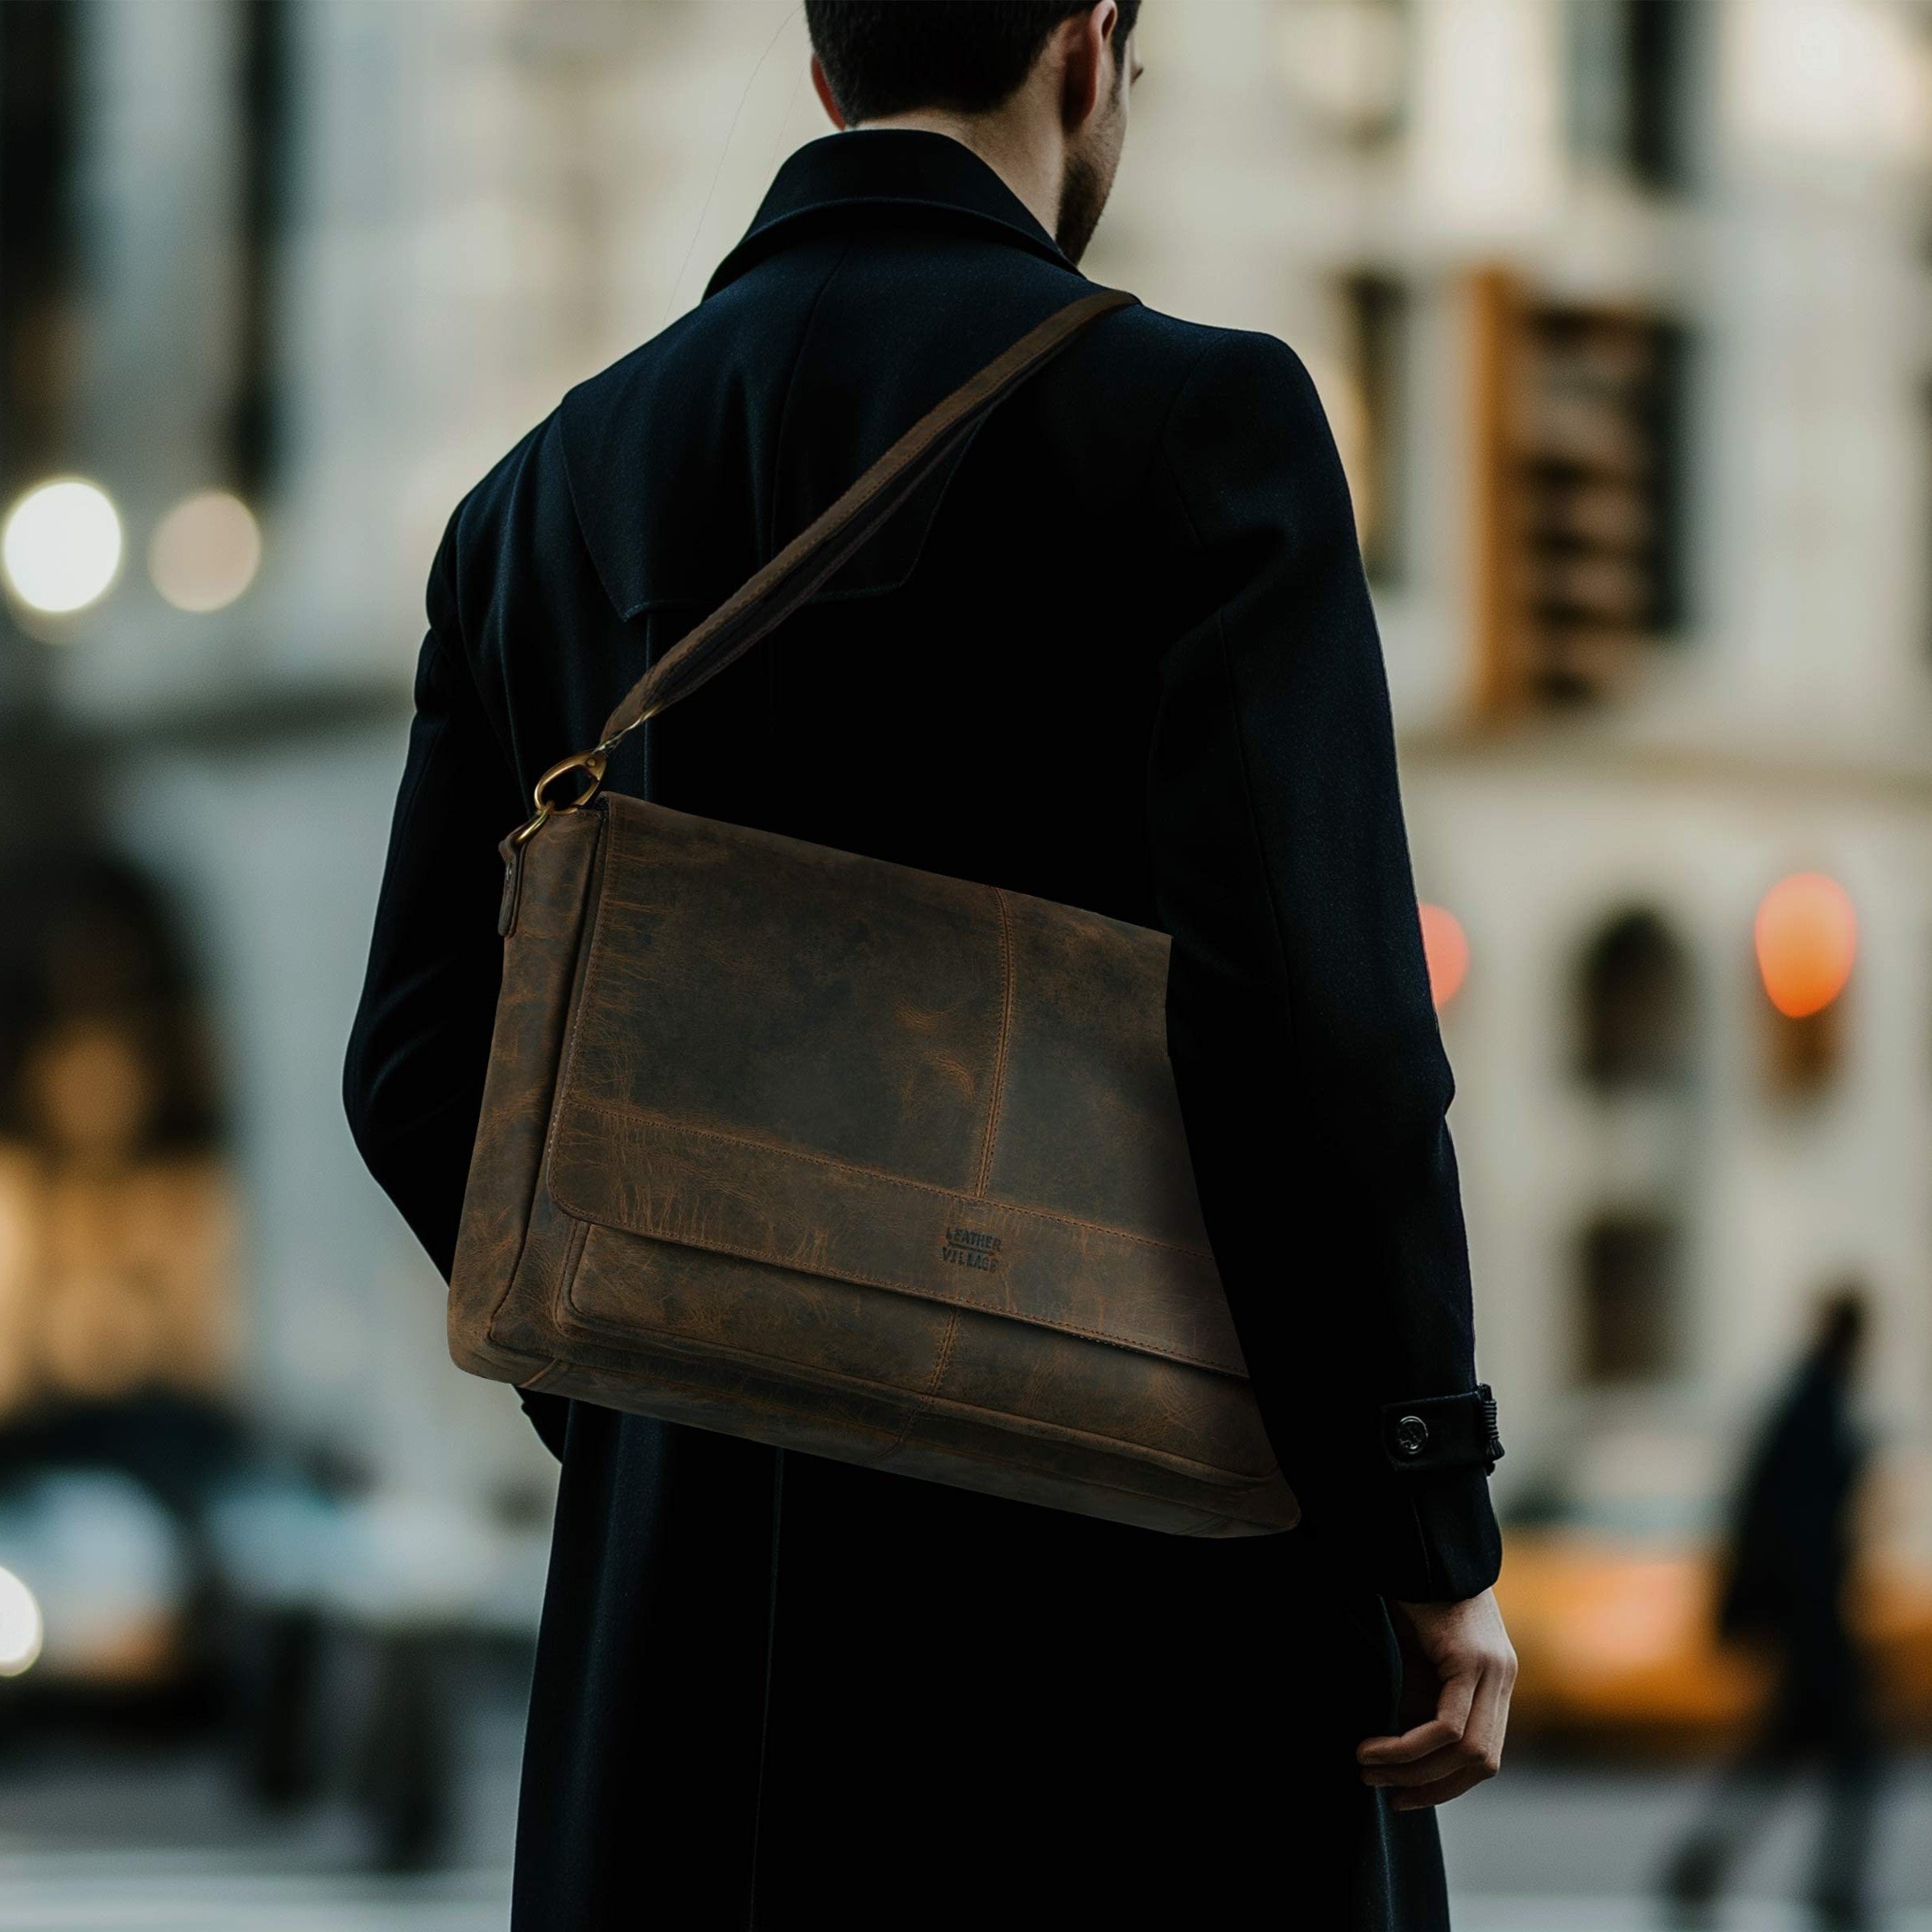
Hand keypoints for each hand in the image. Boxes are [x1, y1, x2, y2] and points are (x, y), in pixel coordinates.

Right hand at [1356, 1588, 1515, 1810]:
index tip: (1402, 1795)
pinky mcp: (1473, 1659)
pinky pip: (1449, 1727)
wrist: (1414, 1543)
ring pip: (1468, 1752)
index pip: (1484, 1757)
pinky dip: (1410, 1747)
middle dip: (1430, 1787)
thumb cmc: (1408, 1596)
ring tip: (1368, 1766)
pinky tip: (1375, 1746)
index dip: (1446, 1786)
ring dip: (1414, 1771)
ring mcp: (1494, 1669)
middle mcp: (1502, 1677)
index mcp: (1494, 1679)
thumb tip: (1399, 1758)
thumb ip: (1417, 1703)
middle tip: (1380, 1786)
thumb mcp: (1414, 1661)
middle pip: (1482, 1763)